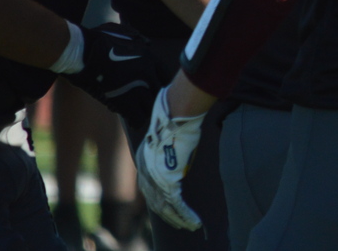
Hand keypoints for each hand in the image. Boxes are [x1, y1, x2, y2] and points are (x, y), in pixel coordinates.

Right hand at [64, 23, 163, 131]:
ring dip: (145, 110)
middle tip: (144, 104)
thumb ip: (138, 39)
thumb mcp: (125, 32)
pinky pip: (138, 118)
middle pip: (159, 93)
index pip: (165, 76)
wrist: (84, 50)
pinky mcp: (125, 101)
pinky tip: (131, 120)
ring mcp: (138, 88)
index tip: (152, 89)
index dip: (158, 84)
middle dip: (152, 98)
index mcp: (150, 57)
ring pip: (151, 107)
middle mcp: (149, 73)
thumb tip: (146, 43)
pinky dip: (135, 121)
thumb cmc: (99, 38)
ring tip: (138, 113)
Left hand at [134, 86, 205, 230]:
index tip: (168, 208)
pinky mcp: (167, 180)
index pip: (148, 187)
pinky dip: (185, 214)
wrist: (176, 112)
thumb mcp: (169, 131)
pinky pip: (176, 203)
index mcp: (144, 159)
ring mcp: (155, 176)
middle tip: (179, 223)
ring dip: (178, 218)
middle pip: (154, 200)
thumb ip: (170, 142)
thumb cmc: (176, 114)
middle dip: (168, 214)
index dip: (159, 200)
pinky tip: (194, 221)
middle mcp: (145, 171)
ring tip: (190, 225)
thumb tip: (180, 141)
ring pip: (165, 206)